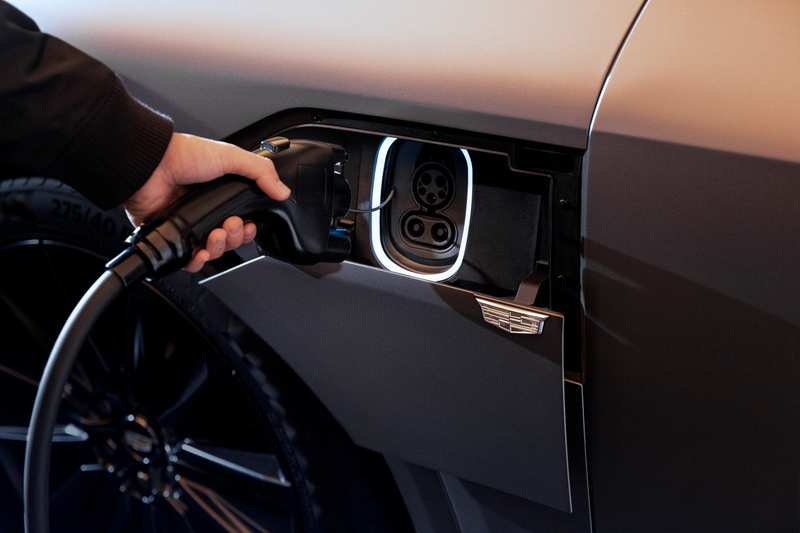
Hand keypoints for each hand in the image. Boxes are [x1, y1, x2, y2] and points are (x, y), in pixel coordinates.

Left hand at [125, 133, 290, 272]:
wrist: (151, 164)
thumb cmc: (184, 155)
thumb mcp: (231, 156)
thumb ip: (261, 172)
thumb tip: (283, 191)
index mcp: (220, 195)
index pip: (242, 222)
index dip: (248, 229)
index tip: (250, 225)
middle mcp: (205, 211)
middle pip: (230, 240)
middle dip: (235, 237)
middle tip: (230, 225)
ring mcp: (188, 225)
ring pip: (212, 252)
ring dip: (219, 247)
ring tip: (214, 235)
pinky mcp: (172, 236)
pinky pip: (187, 260)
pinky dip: (197, 262)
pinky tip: (201, 253)